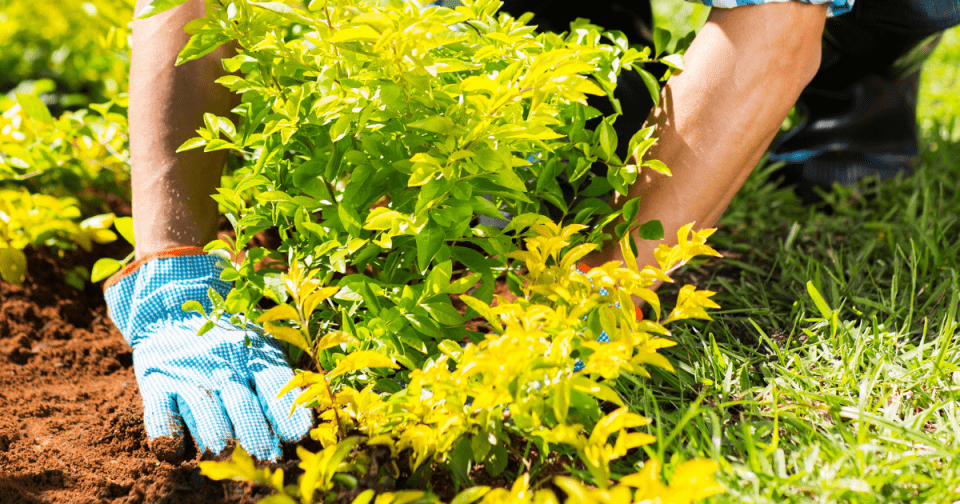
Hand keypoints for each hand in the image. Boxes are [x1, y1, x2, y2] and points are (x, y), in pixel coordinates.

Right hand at [104, 249, 310, 460]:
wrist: (174, 310)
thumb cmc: (230, 343)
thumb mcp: (260, 350)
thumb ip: (279, 383)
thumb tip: (307, 427)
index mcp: (256, 358)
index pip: (276, 385)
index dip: (287, 411)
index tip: (298, 436)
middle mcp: (224, 368)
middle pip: (242, 403)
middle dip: (254, 432)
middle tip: (265, 457)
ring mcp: (189, 376)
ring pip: (204, 409)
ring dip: (214, 433)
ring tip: (224, 454)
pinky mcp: (157, 384)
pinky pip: (160, 410)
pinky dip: (165, 430)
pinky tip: (173, 449)